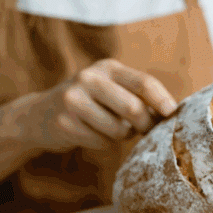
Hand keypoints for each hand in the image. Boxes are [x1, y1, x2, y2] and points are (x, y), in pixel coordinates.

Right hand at [22, 59, 177, 152]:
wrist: (39, 115)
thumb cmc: (88, 103)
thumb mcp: (109, 88)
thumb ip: (136, 95)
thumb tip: (171, 112)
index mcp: (107, 68)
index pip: (143, 83)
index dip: (163, 101)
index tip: (173, 115)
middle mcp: (89, 79)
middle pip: (133, 109)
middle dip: (145, 125)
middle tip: (146, 131)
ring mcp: (74, 100)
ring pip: (119, 130)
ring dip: (122, 136)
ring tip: (111, 129)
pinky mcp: (65, 123)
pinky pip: (102, 142)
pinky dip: (104, 144)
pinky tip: (92, 134)